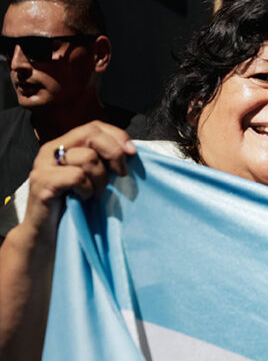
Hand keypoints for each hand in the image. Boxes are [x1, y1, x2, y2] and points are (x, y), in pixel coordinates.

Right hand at [23, 121, 135, 242]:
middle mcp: (51, 150)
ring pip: (87, 158)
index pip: (95, 126)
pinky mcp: (42, 182)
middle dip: (114, 154)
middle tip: (120, 175)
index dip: (118, 136)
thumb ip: (105, 161)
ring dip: (100, 180)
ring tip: (95, 194)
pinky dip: (87, 190)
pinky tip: (82, 199)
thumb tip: (131, 152)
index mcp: (65, 145)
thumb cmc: (75, 206)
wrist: (47, 234)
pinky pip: (77, 177)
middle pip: (91, 134)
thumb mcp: (95, 178)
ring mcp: (44, 165)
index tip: (133, 154)